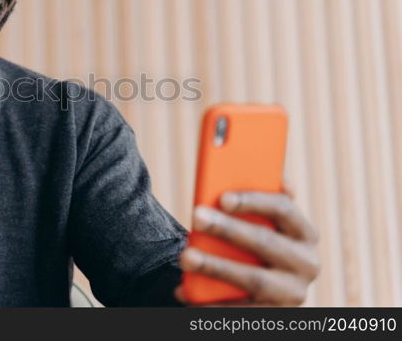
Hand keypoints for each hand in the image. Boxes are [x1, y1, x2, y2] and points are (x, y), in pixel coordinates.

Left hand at [175, 189, 319, 305]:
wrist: (265, 291)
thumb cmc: (255, 243)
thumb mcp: (263, 222)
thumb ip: (259, 199)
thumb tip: (268, 174)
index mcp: (304, 232)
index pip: (283, 208)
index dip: (253, 201)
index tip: (222, 197)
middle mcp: (307, 263)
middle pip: (265, 242)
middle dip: (228, 229)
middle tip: (196, 217)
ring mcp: (292, 293)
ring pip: (253, 279)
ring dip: (216, 266)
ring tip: (186, 257)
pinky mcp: (273, 316)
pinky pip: (240, 310)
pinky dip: (210, 303)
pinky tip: (184, 293)